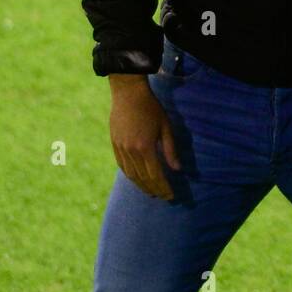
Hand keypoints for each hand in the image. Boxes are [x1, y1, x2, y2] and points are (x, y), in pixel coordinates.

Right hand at [108, 74, 180, 199]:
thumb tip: (177, 169)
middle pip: (143, 178)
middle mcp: (131, 151)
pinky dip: (130, 176)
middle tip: (163, 197)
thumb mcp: (166, 127)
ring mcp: (121, 148)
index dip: (164, 188)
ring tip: (151, 192)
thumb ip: (170, 150)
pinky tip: (137, 180)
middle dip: (155, 190)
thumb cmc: (151, 108)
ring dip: (142, 186)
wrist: (128, 94)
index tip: (171, 196)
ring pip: (131, 175)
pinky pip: (122, 166)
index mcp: (146, 147)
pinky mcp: (115, 145)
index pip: (156, 175)